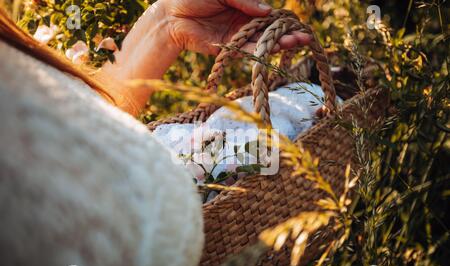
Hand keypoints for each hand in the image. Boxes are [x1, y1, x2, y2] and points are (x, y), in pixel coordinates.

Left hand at [161, 0, 311, 54]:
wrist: (170, 14)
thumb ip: (244, 1)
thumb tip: (267, 12)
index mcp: (243, 7)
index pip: (268, 15)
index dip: (282, 19)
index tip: (298, 23)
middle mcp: (242, 23)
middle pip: (268, 31)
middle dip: (286, 34)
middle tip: (306, 37)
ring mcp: (235, 37)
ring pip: (260, 42)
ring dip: (278, 44)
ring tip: (296, 43)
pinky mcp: (226, 49)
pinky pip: (244, 50)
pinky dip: (258, 50)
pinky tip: (273, 49)